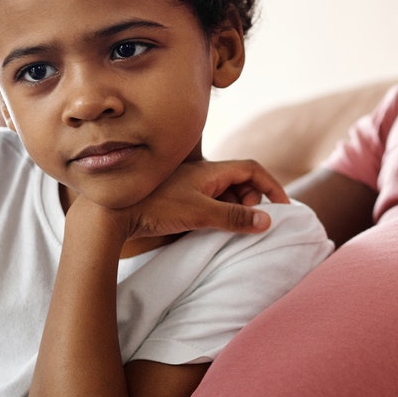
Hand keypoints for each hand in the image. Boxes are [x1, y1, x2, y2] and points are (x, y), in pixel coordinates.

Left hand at [85, 159, 290, 241]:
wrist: (114, 213)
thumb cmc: (156, 208)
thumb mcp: (200, 214)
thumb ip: (234, 217)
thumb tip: (267, 221)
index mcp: (210, 171)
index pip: (252, 169)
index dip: (271, 184)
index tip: (283, 205)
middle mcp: (202, 174)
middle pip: (241, 180)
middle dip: (254, 198)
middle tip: (252, 220)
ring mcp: (190, 186)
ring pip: (226, 192)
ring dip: (238, 206)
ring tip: (235, 226)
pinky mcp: (180, 200)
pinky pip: (211, 202)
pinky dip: (222, 212)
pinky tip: (214, 227)